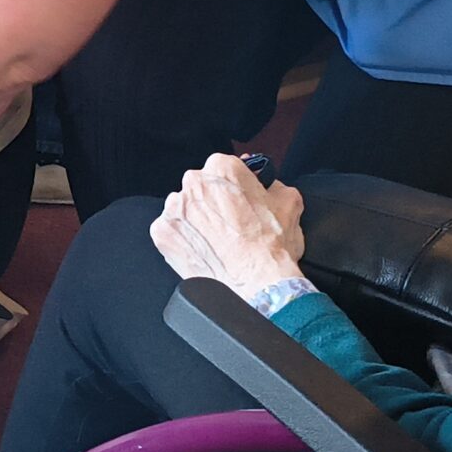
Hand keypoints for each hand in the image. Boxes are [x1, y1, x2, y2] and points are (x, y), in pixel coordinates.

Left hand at [148, 151, 306, 298]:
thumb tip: (268, 183)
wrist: (257, 283)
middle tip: (229, 224)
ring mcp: (175, 208)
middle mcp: (194, 183)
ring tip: (217, 241)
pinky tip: (203, 250)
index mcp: (222, 168)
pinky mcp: (162, 233)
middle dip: (213, 202)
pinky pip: (170, 231)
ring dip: (196, 221)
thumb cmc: (272, 246)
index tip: (237, 198)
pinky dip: (183, 240)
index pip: (224, 168)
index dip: (233, 186)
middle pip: (200, 187)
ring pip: (183, 209)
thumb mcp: (289, 202)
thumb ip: (273, 183)